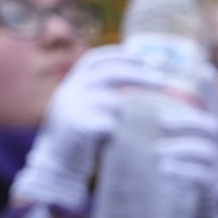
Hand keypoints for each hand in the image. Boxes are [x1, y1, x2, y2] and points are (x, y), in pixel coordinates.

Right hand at [11, 45, 173, 213]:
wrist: (55, 162)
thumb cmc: (78, 134)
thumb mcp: (84, 105)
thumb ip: (102, 92)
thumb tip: (138, 74)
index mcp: (71, 83)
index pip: (95, 59)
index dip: (119, 55)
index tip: (144, 58)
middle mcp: (69, 91)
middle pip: (108, 74)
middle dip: (137, 75)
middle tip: (161, 81)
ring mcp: (72, 108)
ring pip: (112, 100)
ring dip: (127, 109)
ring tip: (139, 115)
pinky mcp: (77, 127)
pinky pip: (109, 123)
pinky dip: (118, 129)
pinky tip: (122, 134)